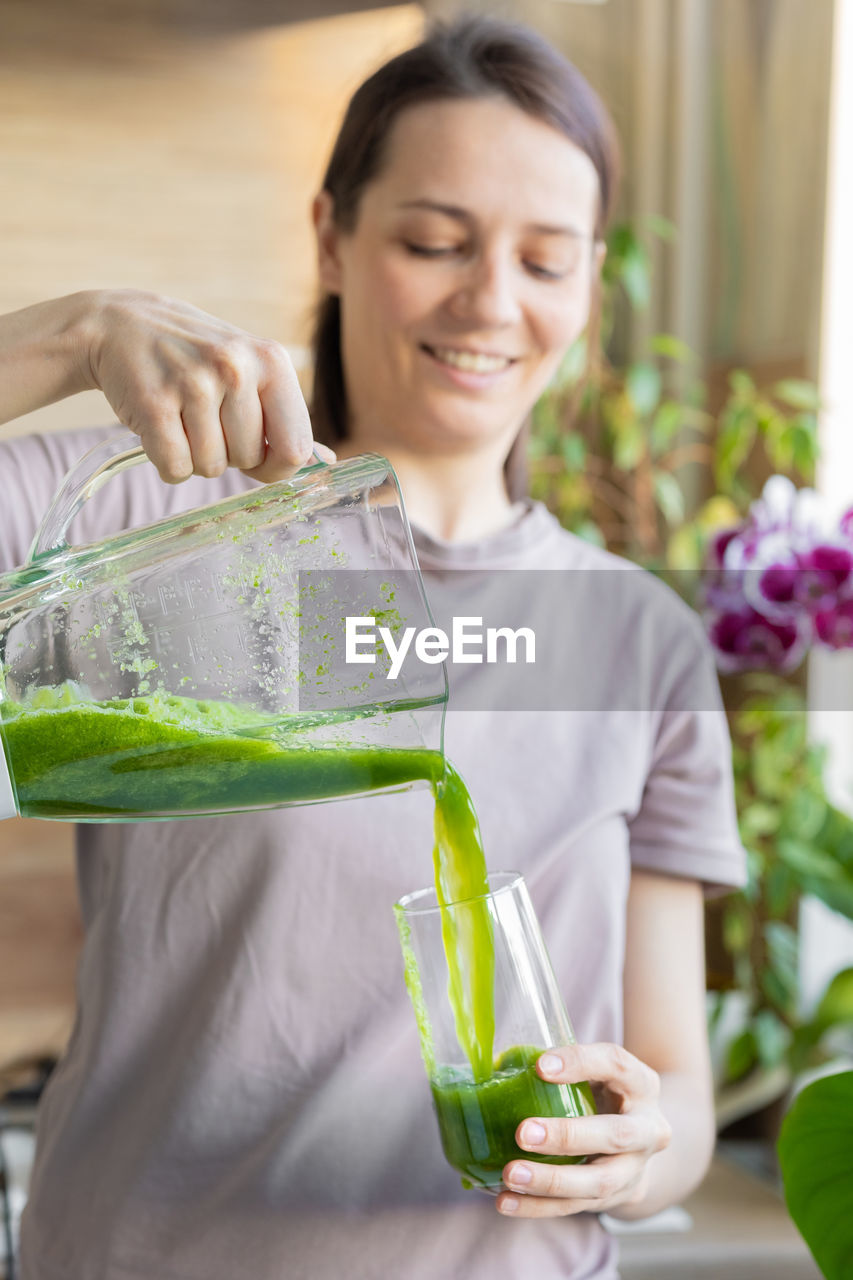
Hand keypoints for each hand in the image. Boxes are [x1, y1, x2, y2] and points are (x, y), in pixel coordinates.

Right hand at [85, 289, 331, 482]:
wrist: (119, 324)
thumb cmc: (195, 357)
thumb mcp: (250, 369)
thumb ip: (285, 415)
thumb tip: (325, 462)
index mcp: (271, 361)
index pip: (296, 448)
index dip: (276, 464)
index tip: (256, 452)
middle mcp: (236, 368)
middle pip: (249, 460)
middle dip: (228, 454)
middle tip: (204, 417)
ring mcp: (193, 384)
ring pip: (211, 468)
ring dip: (195, 456)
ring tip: (181, 417)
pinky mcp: (154, 404)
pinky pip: (176, 469)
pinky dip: (167, 462)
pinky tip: (161, 428)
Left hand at [497, 1042, 670, 1218]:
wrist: (639, 1143)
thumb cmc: (604, 1093)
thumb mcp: (595, 1071)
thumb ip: (558, 1066)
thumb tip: (494, 1062)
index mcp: (641, 1084)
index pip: (616, 1065)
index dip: (581, 1062)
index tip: (540, 1066)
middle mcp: (647, 1129)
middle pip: (616, 1135)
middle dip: (568, 1136)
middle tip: (523, 1132)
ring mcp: (634, 1169)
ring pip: (597, 1182)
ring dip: (551, 1181)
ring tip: (511, 1175)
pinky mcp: (614, 1198)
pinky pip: (576, 1207)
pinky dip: (539, 1206)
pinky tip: (507, 1200)